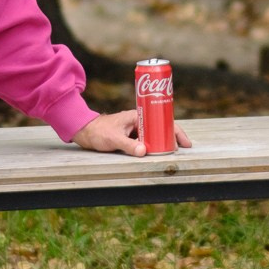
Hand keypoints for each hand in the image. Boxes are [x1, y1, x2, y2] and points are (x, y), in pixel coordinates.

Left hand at [73, 108, 193, 156]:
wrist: (84, 131)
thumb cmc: (98, 131)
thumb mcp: (114, 139)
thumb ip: (129, 146)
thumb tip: (144, 152)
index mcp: (138, 116)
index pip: (162, 121)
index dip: (175, 130)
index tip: (184, 142)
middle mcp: (138, 121)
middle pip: (161, 127)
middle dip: (173, 137)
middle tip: (182, 149)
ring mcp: (135, 129)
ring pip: (154, 134)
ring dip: (163, 142)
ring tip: (172, 151)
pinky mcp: (130, 136)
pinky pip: (146, 140)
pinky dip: (154, 145)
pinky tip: (157, 152)